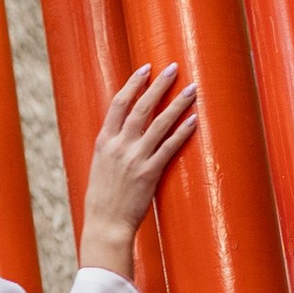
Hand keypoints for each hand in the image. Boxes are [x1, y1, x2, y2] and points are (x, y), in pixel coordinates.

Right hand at [81, 61, 197, 278]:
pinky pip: (169, 147)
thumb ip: (112, 148)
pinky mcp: (149, 173)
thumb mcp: (99, 167)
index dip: (133, 84)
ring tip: (191, 89)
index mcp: (104, 142)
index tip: (145, 69)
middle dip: (158, 85)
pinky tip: (194, 119)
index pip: (118, 104)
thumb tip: (125, 133)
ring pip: (158, 123)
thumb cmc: (102, 199)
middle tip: (173, 68)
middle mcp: (118, 146)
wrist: (105, 224)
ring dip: (176, 103)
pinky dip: (182, 132)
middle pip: (140, 107)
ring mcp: (134, 158)